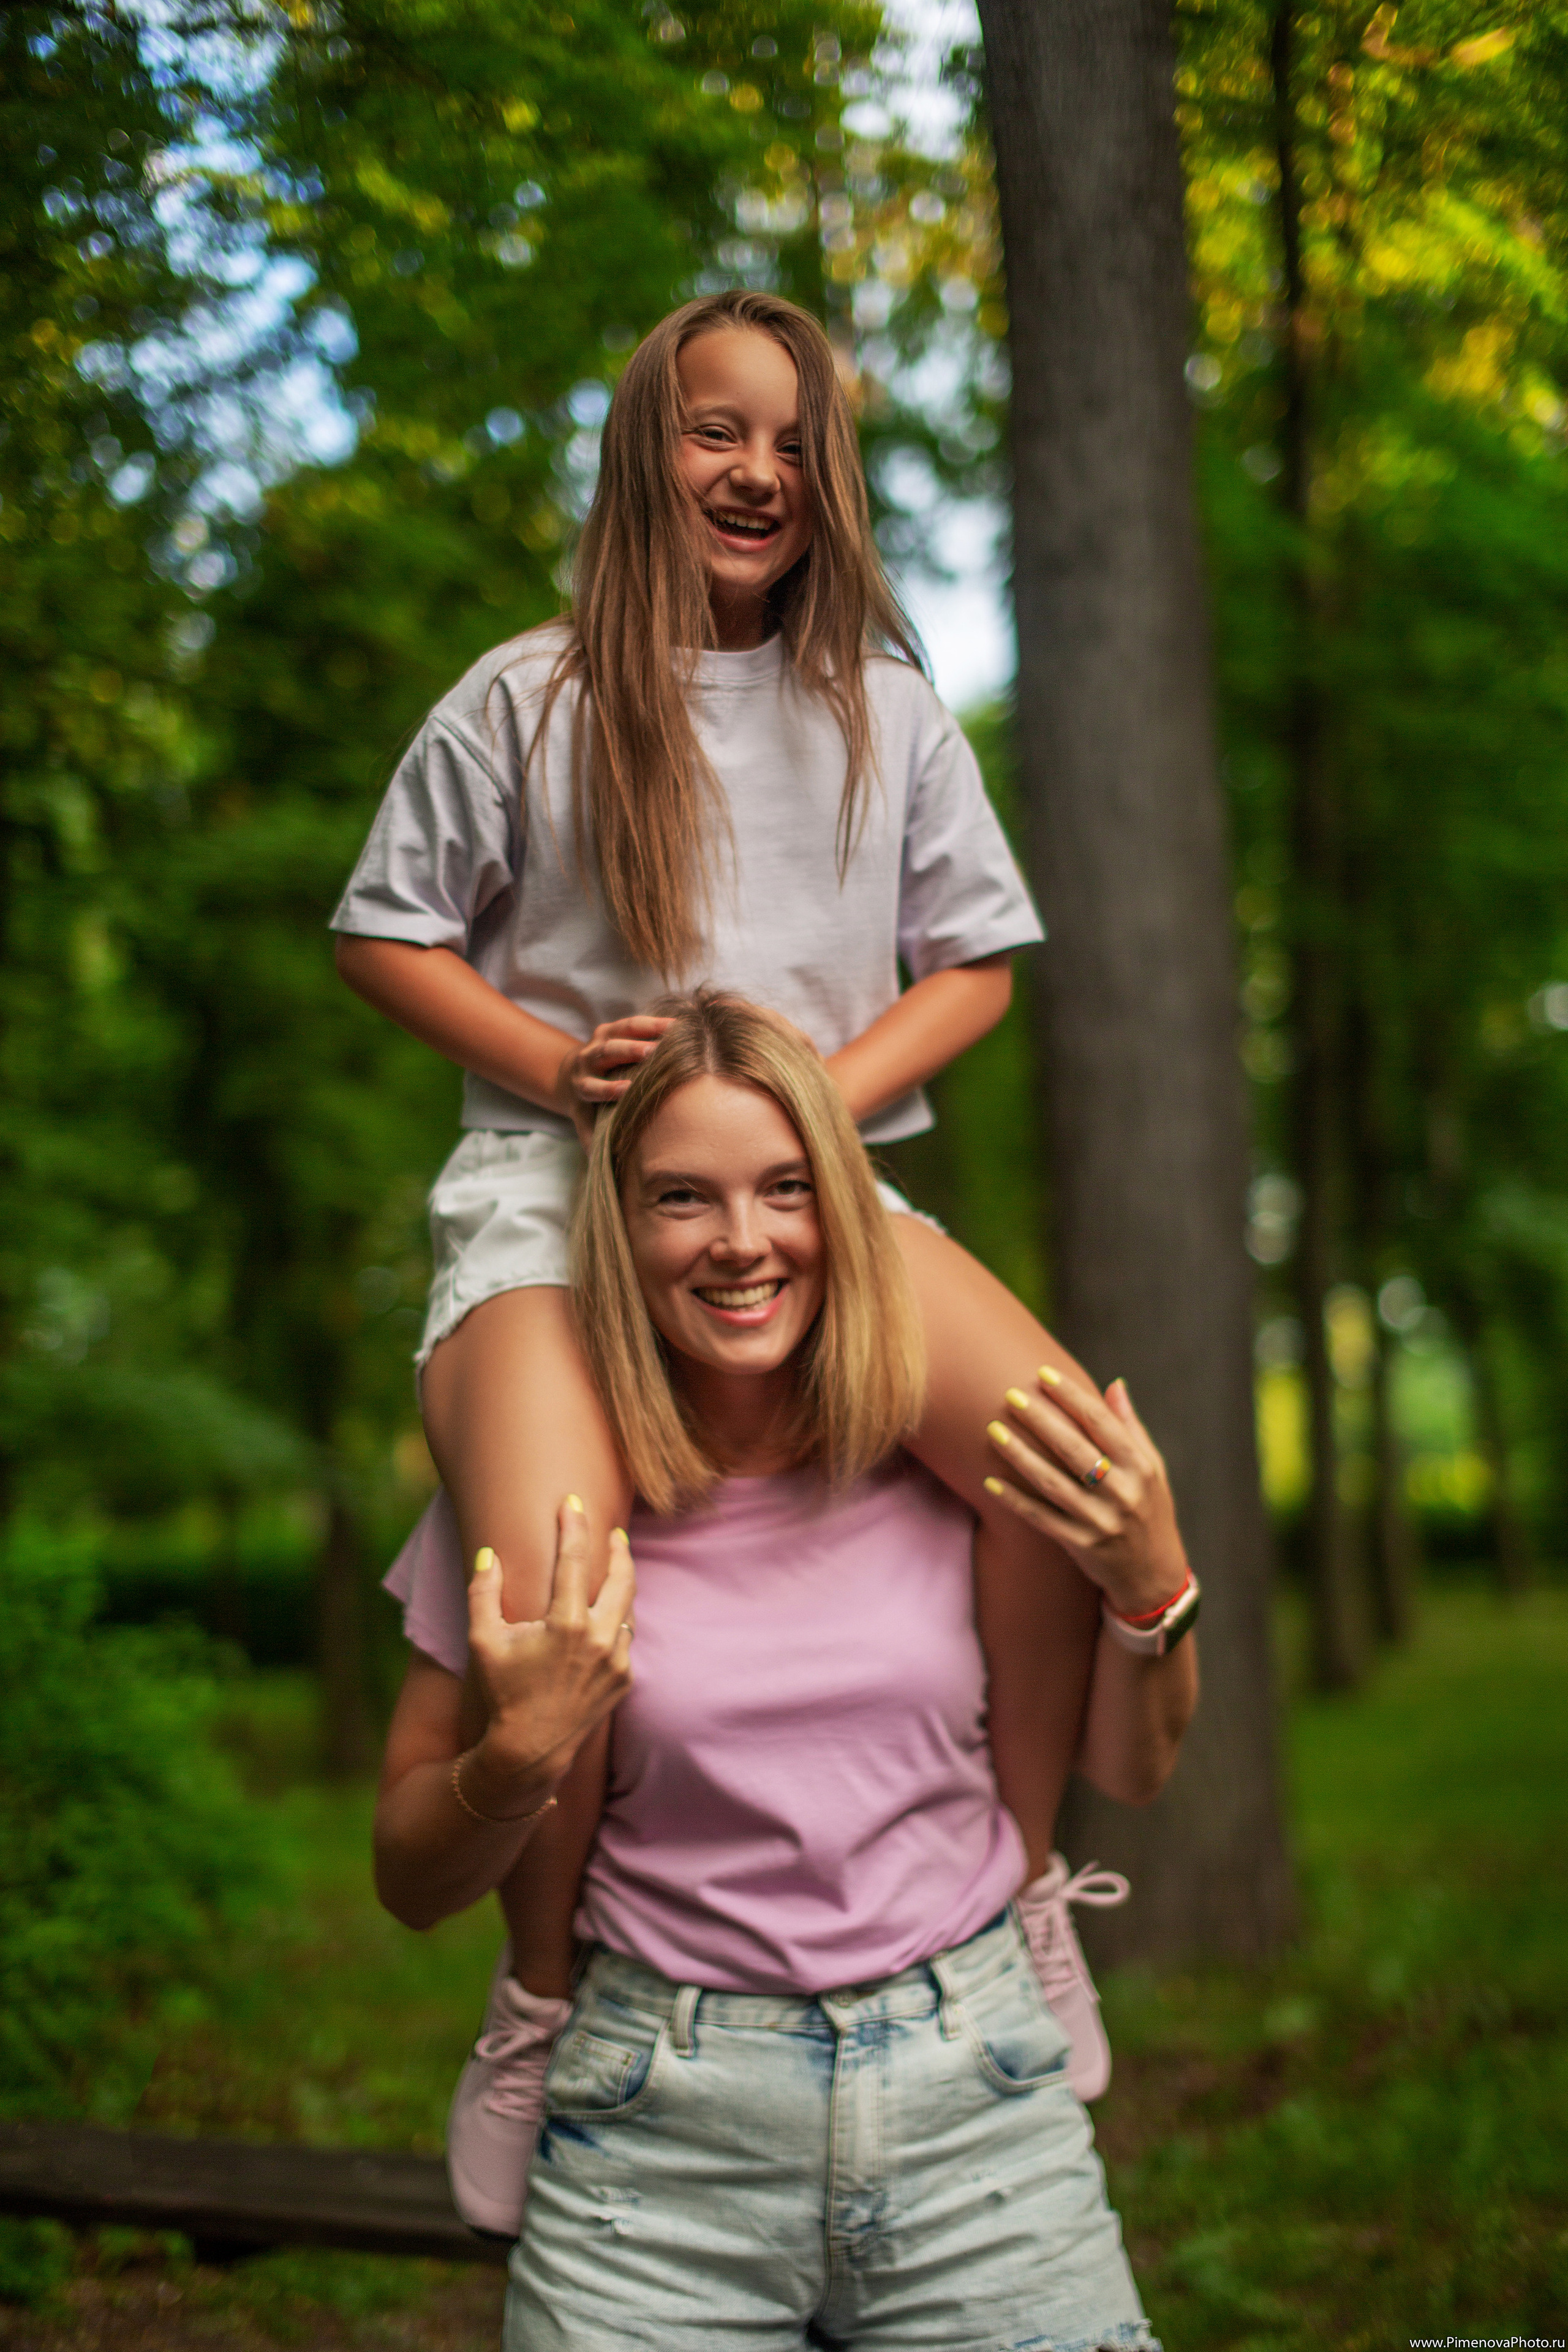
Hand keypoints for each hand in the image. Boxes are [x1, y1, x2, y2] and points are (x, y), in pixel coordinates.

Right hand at [465, 1498, 634, 1797]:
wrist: (529, 1750)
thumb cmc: (502, 1692)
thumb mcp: (483, 1641)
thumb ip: (484, 1593)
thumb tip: (487, 1554)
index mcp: (566, 1623)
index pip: (574, 1559)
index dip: (573, 1525)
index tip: (572, 1501)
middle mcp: (600, 1638)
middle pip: (622, 1578)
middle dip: (619, 1550)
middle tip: (615, 1532)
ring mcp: (617, 1660)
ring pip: (628, 1608)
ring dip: (622, 1585)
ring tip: (615, 1567)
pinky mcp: (624, 1679)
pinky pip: (626, 1639)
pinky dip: (619, 1621)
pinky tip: (611, 1613)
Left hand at [554, 1016, 672, 1146]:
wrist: (571, 1075)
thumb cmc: (588, 1106)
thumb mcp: (585, 1123)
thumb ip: (594, 1141)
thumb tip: (606, 1168)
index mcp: (581, 1087)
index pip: (593, 1088)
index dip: (607, 1089)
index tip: (626, 1090)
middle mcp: (587, 1061)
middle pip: (606, 1053)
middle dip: (628, 1051)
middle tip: (652, 1052)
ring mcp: (598, 1041)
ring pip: (620, 1032)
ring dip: (645, 1031)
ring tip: (671, 1032)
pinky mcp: (610, 1028)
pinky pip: (632, 1022)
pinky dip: (653, 1022)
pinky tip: (676, 1024)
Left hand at [983, 1369, 1190, 1620]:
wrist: (1153, 1574)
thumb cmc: (1151, 1509)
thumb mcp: (1153, 1468)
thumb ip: (1131, 1427)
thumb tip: (1114, 1385)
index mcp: (1139, 1466)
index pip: (1101, 1422)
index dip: (1071, 1395)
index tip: (1044, 1373)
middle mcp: (1121, 1492)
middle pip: (1073, 1449)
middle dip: (1041, 1419)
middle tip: (1010, 1395)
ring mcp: (1100, 1520)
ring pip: (1052, 1482)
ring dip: (1020, 1456)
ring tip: (994, 1431)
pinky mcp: (1081, 1544)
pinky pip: (1041, 1518)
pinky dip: (1015, 1500)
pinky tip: (991, 1482)